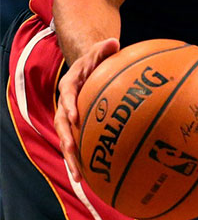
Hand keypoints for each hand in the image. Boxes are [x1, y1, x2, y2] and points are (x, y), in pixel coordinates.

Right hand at [54, 37, 119, 182]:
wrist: (88, 66)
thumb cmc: (97, 59)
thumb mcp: (99, 50)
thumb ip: (104, 47)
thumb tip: (113, 41)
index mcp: (70, 85)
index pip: (67, 96)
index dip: (69, 106)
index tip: (73, 116)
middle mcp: (66, 103)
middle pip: (63, 124)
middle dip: (66, 139)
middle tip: (72, 153)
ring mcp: (70, 117)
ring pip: (68, 139)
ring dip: (72, 159)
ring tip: (79, 179)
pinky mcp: (78, 127)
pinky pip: (79, 144)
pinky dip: (82, 160)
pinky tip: (90, 179)